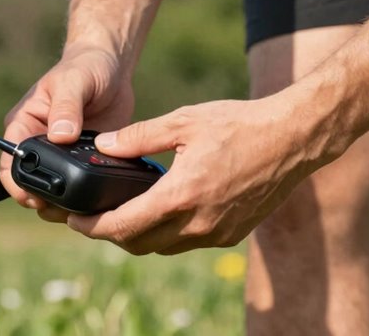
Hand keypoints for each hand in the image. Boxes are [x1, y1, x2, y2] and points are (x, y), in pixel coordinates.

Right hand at [1, 44, 134, 219]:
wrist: (110, 66)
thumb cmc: (85, 66)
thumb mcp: (74, 81)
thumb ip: (66, 107)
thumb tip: (60, 136)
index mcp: (25, 125)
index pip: (9, 161)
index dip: (16, 184)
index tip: (33, 198)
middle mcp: (38, 143)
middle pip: (29, 183)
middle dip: (41, 200)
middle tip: (62, 209)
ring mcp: (61, 156)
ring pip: (53, 191)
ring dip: (63, 204)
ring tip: (81, 210)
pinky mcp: (82, 162)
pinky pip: (79, 187)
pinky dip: (86, 198)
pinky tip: (98, 201)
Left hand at [67, 94, 336, 254]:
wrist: (293, 139)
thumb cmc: (238, 124)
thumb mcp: (182, 122)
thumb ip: (137, 137)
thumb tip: (102, 146)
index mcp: (181, 195)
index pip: (123, 226)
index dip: (92, 227)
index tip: (75, 221)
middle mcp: (197, 223)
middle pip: (137, 243)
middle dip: (110, 233)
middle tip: (93, 215)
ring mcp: (216, 233)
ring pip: (162, 247)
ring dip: (138, 235)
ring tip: (122, 212)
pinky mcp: (230, 235)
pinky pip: (187, 243)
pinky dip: (166, 233)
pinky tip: (160, 210)